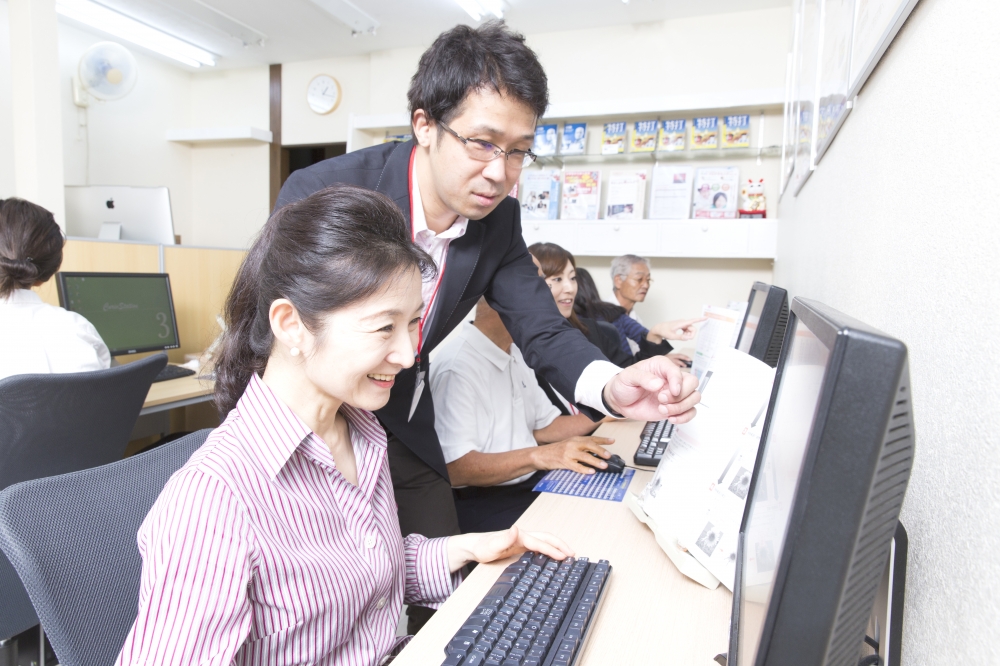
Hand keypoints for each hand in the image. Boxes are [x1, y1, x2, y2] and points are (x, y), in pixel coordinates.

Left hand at [447, 526, 574, 571]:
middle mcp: (524, 536)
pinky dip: (550, 551)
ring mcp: (523, 541)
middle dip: (561, 545)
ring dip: (557, 547)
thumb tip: (516, 528)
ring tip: (568, 556)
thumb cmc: (482, 547)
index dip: (553, 550)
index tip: (564, 557)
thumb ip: (504, 538)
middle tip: (573, 555)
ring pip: (545, 542)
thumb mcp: (491, 546)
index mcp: (520, 536)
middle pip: (547, 538)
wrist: (475, 546)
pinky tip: (553, 559)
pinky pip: (540, 547)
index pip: (540, 543)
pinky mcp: (522, 546)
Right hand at [531, 436, 614, 474]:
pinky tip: (591, 472)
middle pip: (589, 445)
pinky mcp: (564, 462)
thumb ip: (581, 447)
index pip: (591, 438)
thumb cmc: (557, 450)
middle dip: (600, 450)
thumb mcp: (570, 445)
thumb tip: (597, 453)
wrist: (542, 454)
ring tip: (604, 465)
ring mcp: (568, 453)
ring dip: (595, 461)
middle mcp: (573, 444)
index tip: (612, 441)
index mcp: (575, 439)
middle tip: (609, 455)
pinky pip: (576, 466)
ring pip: (584, 456)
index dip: (602, 440)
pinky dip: (584, 469)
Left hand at [602, 356, 699, 422]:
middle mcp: (671, 378)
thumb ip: (642, 378)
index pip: (677, 371)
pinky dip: (685, 417)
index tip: (672, 392)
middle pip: (692, 383)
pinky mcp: (675, 407)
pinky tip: (671, 419)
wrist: (620, 401)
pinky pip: (691, 411)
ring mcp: (675, 394)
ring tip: (662, 410)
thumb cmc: (624, 385)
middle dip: (680, 395)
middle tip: (662, 400)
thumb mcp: (628, 377)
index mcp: (662, 366)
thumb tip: (658, 384)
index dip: (678, 381)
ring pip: (694, 397)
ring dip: (682, 407)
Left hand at [651, 317, 705, 340]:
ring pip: (691, 330)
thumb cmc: (664, 331)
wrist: (659, 328)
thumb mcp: (672, 336)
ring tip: (681, 337)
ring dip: (688, 335)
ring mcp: (683, 324)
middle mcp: (683, 322)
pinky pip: (688, 331)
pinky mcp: (682, 326)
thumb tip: (688, 338)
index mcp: (681, 323)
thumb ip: (680, 337)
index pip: (692, 321)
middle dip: (691, 335)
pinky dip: (686, 334)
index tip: (706, 317)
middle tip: (685, 338)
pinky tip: (682, 336)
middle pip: (693, 329)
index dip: (700, 319)